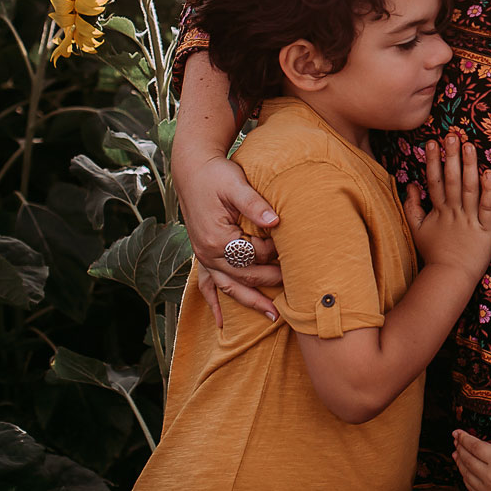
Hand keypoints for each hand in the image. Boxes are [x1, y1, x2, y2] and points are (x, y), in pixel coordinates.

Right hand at [178, 153, 282, 327]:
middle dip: (270, 285)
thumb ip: (255, 205)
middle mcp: (209, 254)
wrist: (192, 170)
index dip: (276, 254)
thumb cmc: (216, 175)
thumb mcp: (236, 185)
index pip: (255, 255)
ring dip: (250, 302)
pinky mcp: (202, 255)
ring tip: (273, 317)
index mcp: (218, 239)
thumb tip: (276, 221)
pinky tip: (222, 320)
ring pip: (228, 287)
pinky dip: (215, 303)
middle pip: (245, 276)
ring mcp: (204, 257)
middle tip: (298, 294)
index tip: (296, 250)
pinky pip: (207, 285)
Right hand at [406, 137, 490, 279]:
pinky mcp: (486, 230)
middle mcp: (454, 212)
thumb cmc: (434, 253)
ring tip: (469, 146)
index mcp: (438, 211)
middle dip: (451, 157)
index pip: (435, 181)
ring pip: (470, 189)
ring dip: (469, 166)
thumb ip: (411, 206)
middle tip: (452, 135)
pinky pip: (487, 207)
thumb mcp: (416, 229)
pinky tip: (489, 173)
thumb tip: (410, 184)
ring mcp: (470, 220)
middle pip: (452, 181)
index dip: (433, 161)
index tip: (432, 142)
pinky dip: (488, 191)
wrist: (450, 278)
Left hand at [452, 431, 490, 490]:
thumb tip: (485, 447)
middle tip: (456, 441)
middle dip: (460, 448)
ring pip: (466, 475)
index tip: (457, 432)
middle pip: (467, 460)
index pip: (475, 447)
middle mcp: (490, 477)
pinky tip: (466, 471)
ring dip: (460, 464)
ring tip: (457, 454)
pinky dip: (466, 478)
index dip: (464, 438)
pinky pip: (471, 489)